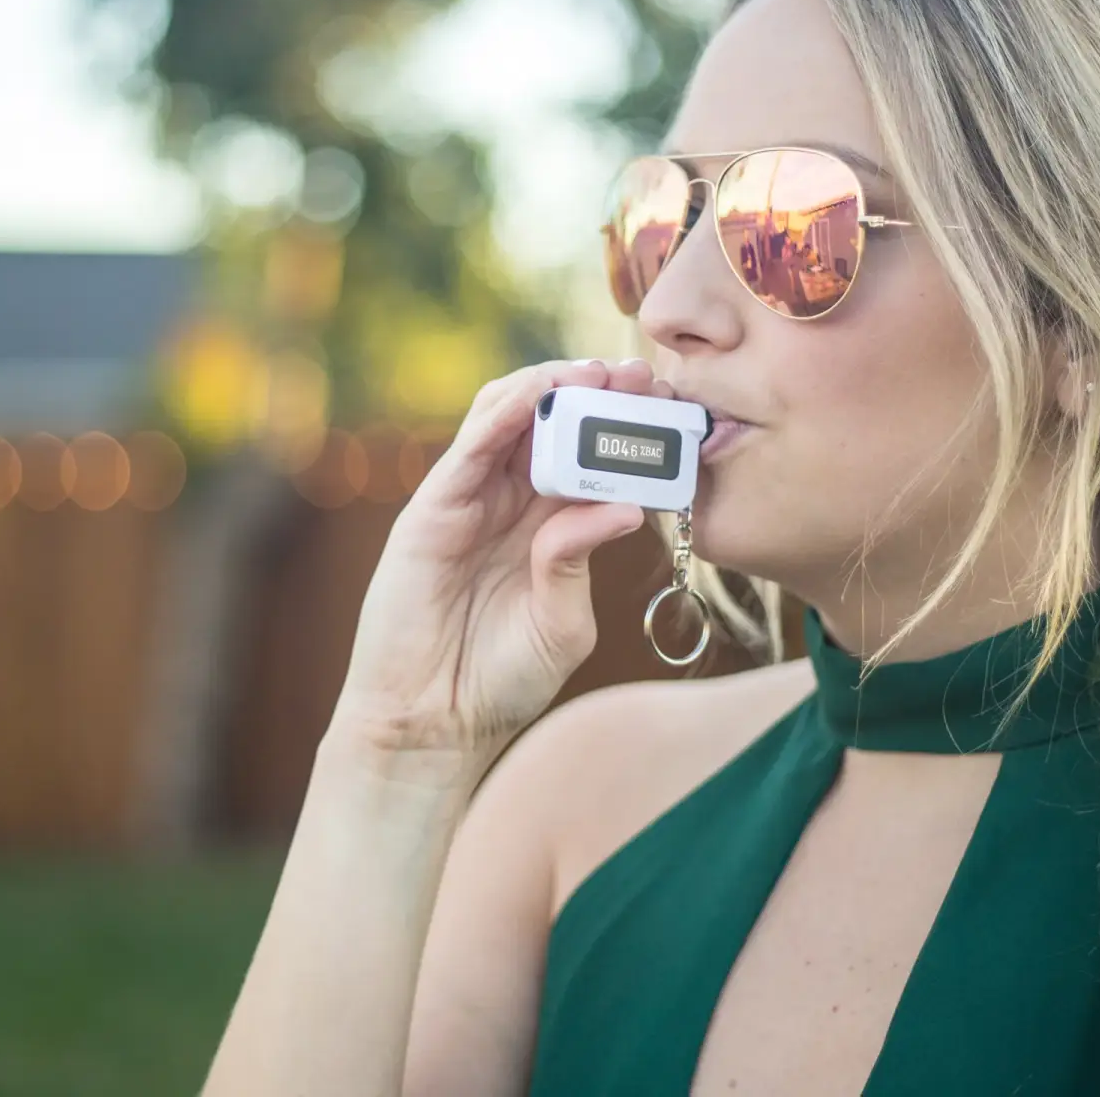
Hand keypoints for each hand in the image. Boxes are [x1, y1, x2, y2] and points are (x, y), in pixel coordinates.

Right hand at [330, 358, 671, 776]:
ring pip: (504, 419)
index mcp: (542, 525)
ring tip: (596, 372)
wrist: (432, 726)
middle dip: (594, 391)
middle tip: (641, 373)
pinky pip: (467, 451)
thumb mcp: (562, 622)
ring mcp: (466, 503)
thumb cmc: (499, 682)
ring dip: (549, 386)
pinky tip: (537, 394)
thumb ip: (580, 561)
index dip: (623, 424)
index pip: (585, 454)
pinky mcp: (430, 513)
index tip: (669, 403)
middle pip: (549, 424)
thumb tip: (626, 506)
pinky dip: (502, 415)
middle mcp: (504, 504)